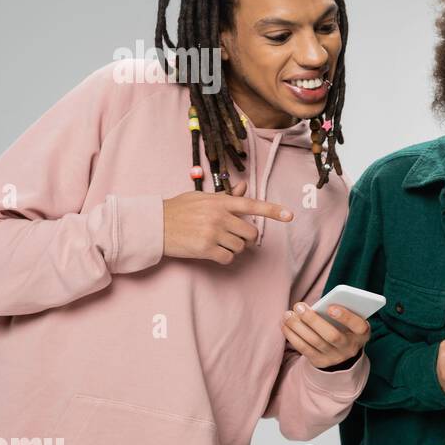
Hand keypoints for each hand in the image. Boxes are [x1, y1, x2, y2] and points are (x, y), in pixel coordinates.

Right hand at [162, 180, 292, 263]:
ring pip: (240, 247)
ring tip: (218, 242)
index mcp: (220, 201)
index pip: (252, 204)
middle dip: (247, 238)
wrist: (154, 224)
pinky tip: (214, 252)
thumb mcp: (202, 197)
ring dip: (234, 248)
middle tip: (237, 237)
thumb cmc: (179, 209)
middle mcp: (219, 216)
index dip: (273, 210)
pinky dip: (225, 258)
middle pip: (250, 232)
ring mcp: (213, 233)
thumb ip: (226, 196)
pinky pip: (228, 258)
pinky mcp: (205, 249)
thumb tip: (244, 187)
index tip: (289, 215)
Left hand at [282, 301, 370, 369]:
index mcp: (361, 333)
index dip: (345, 317)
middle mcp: (350, 347)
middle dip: (313, 320)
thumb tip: (316, 306)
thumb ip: (340, 312)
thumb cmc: (345, 327)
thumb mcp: (350, 320)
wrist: (343, 352)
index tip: (330, 307)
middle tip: (299, 306)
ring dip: (298, 327)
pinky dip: (293, 336)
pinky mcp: (320, 362)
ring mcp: (335, 357)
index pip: (357, 325)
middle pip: (331, 336)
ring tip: (288, 314)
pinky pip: (304, 349)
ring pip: (314, 342)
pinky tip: (285, 325)